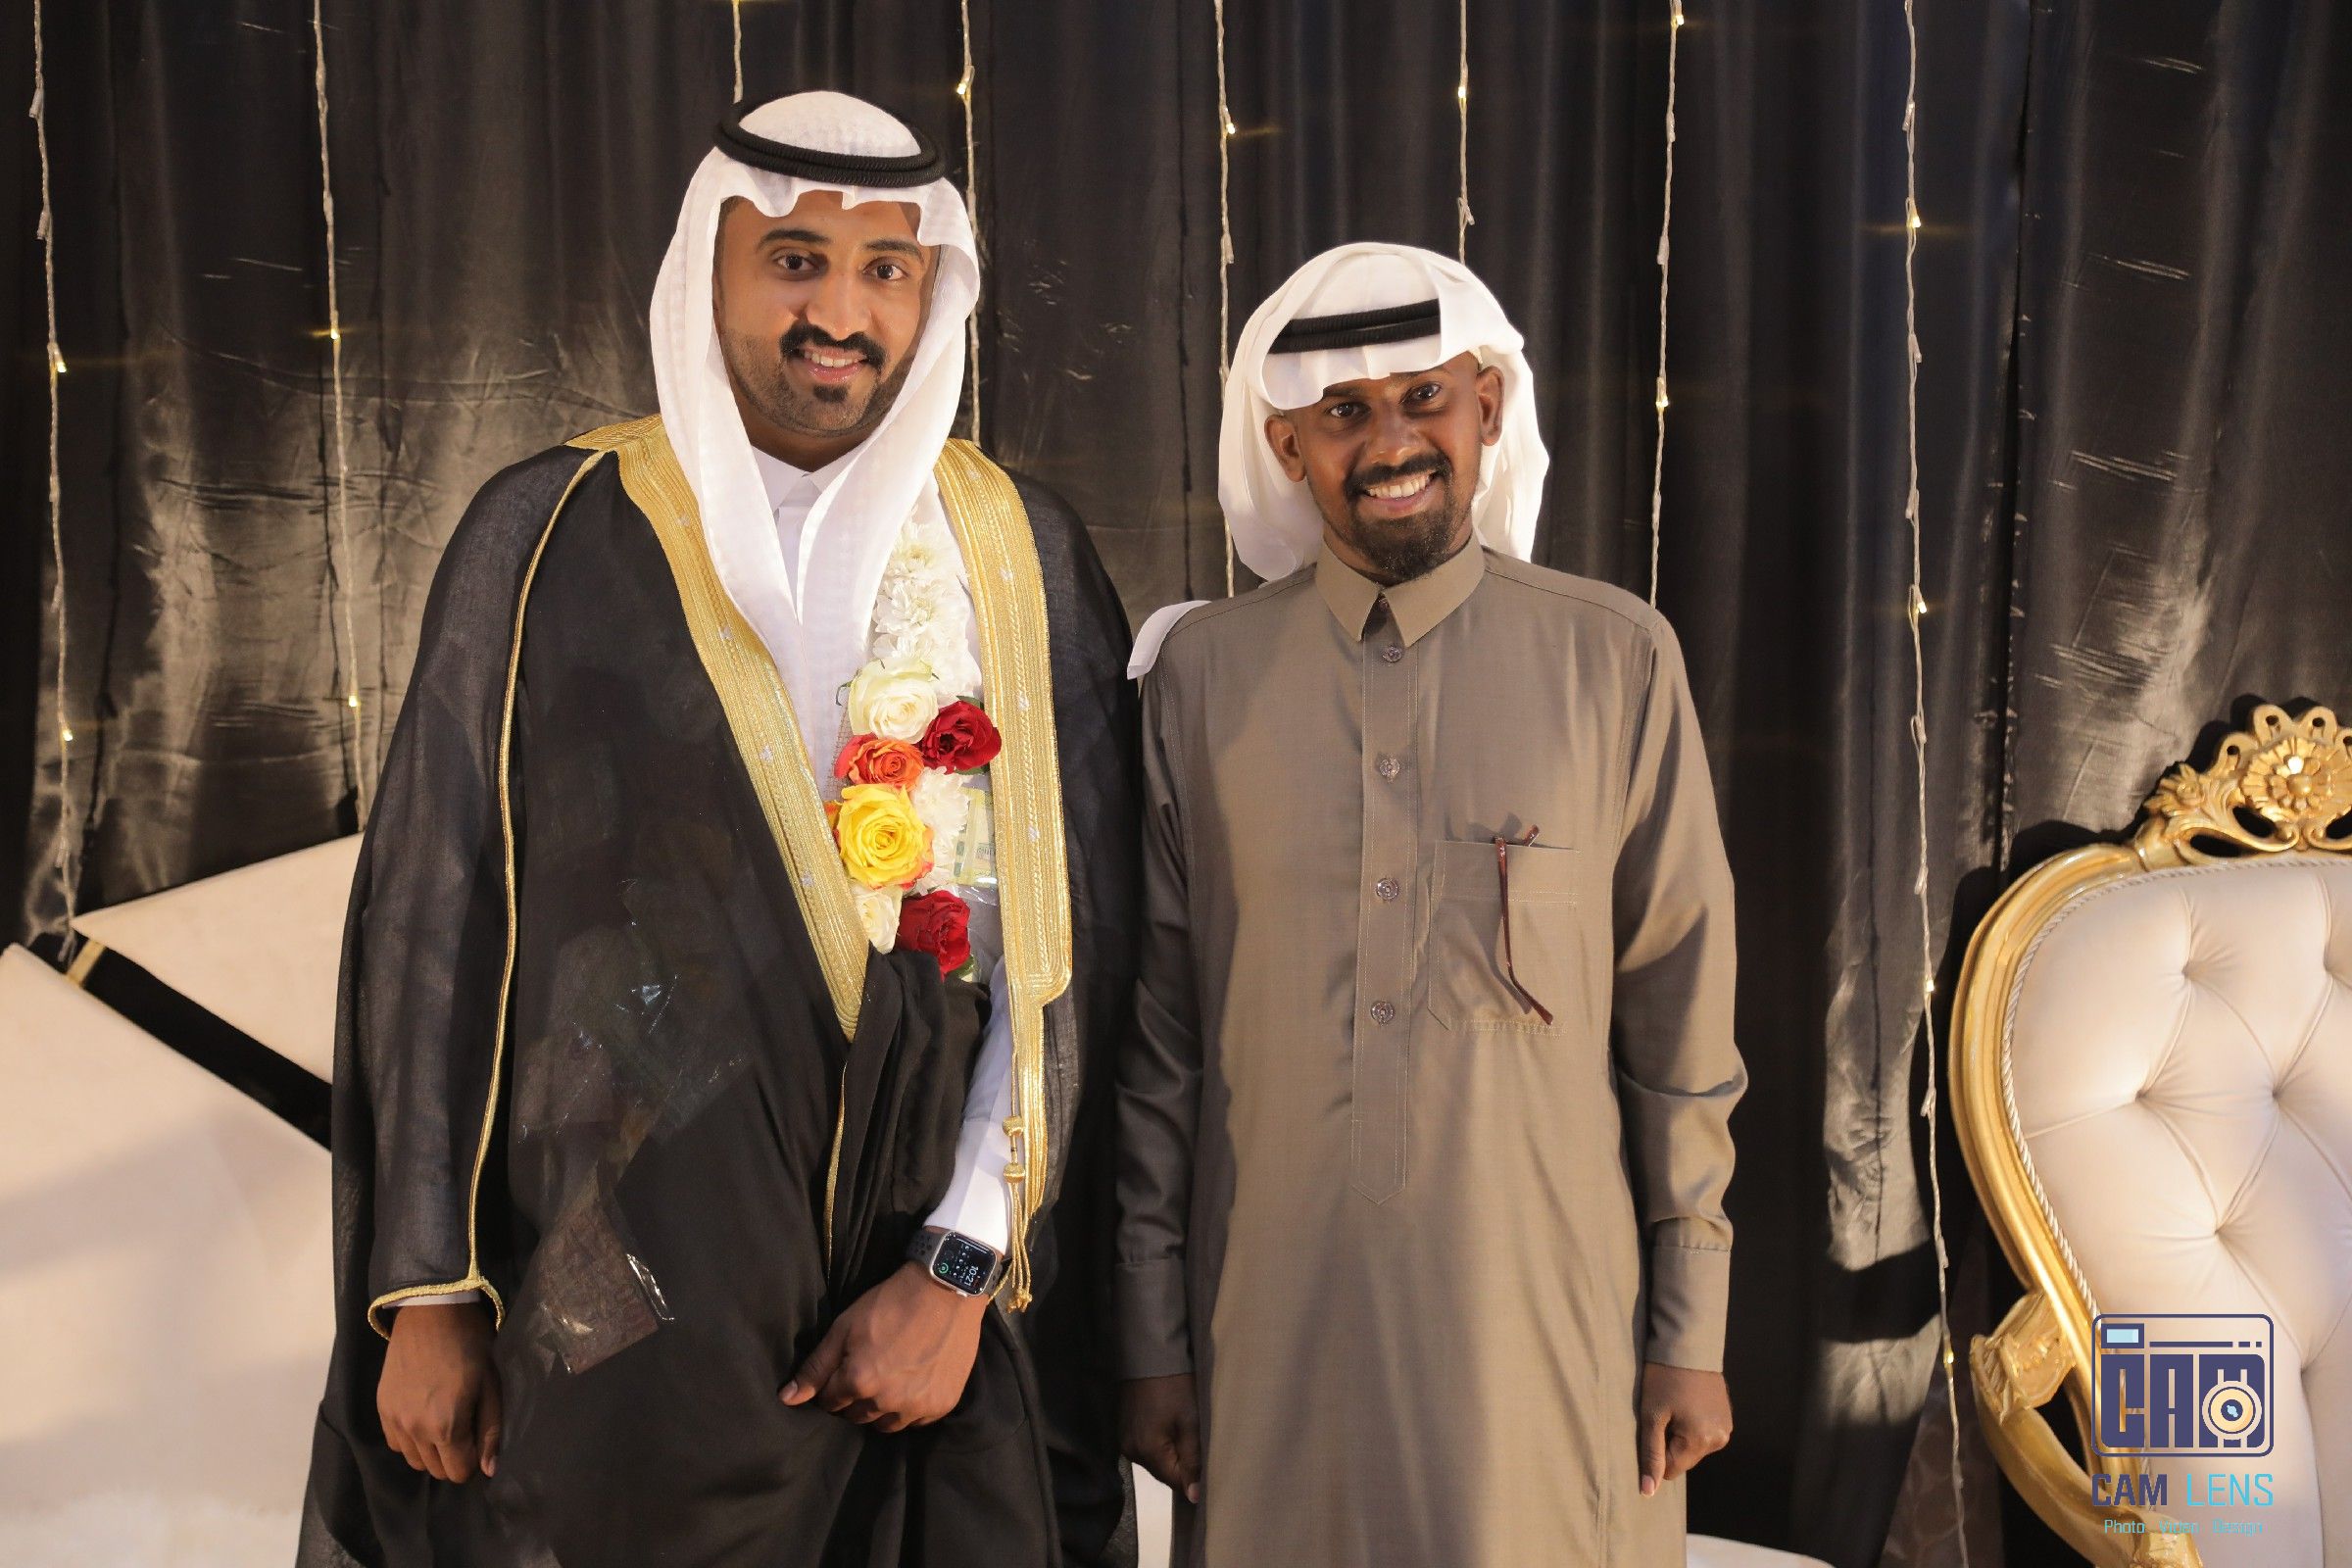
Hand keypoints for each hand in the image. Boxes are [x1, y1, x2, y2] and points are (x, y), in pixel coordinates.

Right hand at [378, 1302, 500, 1482]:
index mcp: (446, 1426)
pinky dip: (410, 1439)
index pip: (457, 1472)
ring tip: (444, 1422)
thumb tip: (489, 1470)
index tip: (478, 1441)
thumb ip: (490, 1431)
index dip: (472, 1462)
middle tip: (465, 1429)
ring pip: (413, 1460)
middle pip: (435, 1470)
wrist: (431, 1313)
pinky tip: (423, 1416)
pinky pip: (396, 1443)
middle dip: (453, 1457)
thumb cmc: (470, 1347)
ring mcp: (394, 1420)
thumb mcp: (491, 1386)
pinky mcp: (381, 1408)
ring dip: (431, 1451)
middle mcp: (415, 1429)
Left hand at [781, 1258, 988, 1431]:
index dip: (833, 1386)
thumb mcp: (844, 1328)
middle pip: (857, 1416)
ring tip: (889, 1379)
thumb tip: (787, 1399)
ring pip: (886, 1424)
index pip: (830, 1403)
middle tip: (867, 1371)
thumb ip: (816, 1368)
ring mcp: (918, 1406)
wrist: (946, 1289)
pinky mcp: (942, 1405)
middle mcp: (888, 1401)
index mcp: (859, 1381)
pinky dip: (911, 1408)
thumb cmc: (890, 1303)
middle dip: (855, 1398)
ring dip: (882, 1408)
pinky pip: (916, 1421)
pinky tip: (913, 1383)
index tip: (844, 1369)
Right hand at [1120, 1373, 1201, 1504]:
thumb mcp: (1190, 1422)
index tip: (1210, 1468)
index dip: (1193, 1480)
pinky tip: (1170, 1428)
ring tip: (1187, 1435)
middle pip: (1163, 1473)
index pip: (1174, 1482)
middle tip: (1201, 1448)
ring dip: (1171, 1455)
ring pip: (1154, 1461)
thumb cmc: (1175, 1386)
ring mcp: (1124, 1441)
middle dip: (1183, 1467)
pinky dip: (1159, 1444)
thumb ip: (1192, 1461)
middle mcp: (1131, 1451)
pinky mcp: (1123, 1430)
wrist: (1149, 1355)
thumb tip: (1194, 1497)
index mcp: (1148, 1451)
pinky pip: (1145, 1448)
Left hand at [1636, 1361, 1731, 1495]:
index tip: (1652, 1427)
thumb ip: (1651, 1455)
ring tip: (1674, 1405)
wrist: (1687, 1344)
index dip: (1657, 1453)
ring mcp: (1726, 1427)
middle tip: (1663, 1412)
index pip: (1673, 1470)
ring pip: (1694, 1446)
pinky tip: (1685, 1402)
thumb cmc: (1663, 1378)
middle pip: (1685, 1459)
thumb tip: (1648, 1492)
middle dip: (1670, 1443)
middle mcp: (1719, 1439)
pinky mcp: (1727, 1416)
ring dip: (1681, 1433)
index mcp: (1701, 1440)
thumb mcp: (1652, 1416)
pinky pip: (1704, 1433)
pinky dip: (1692, 1424)